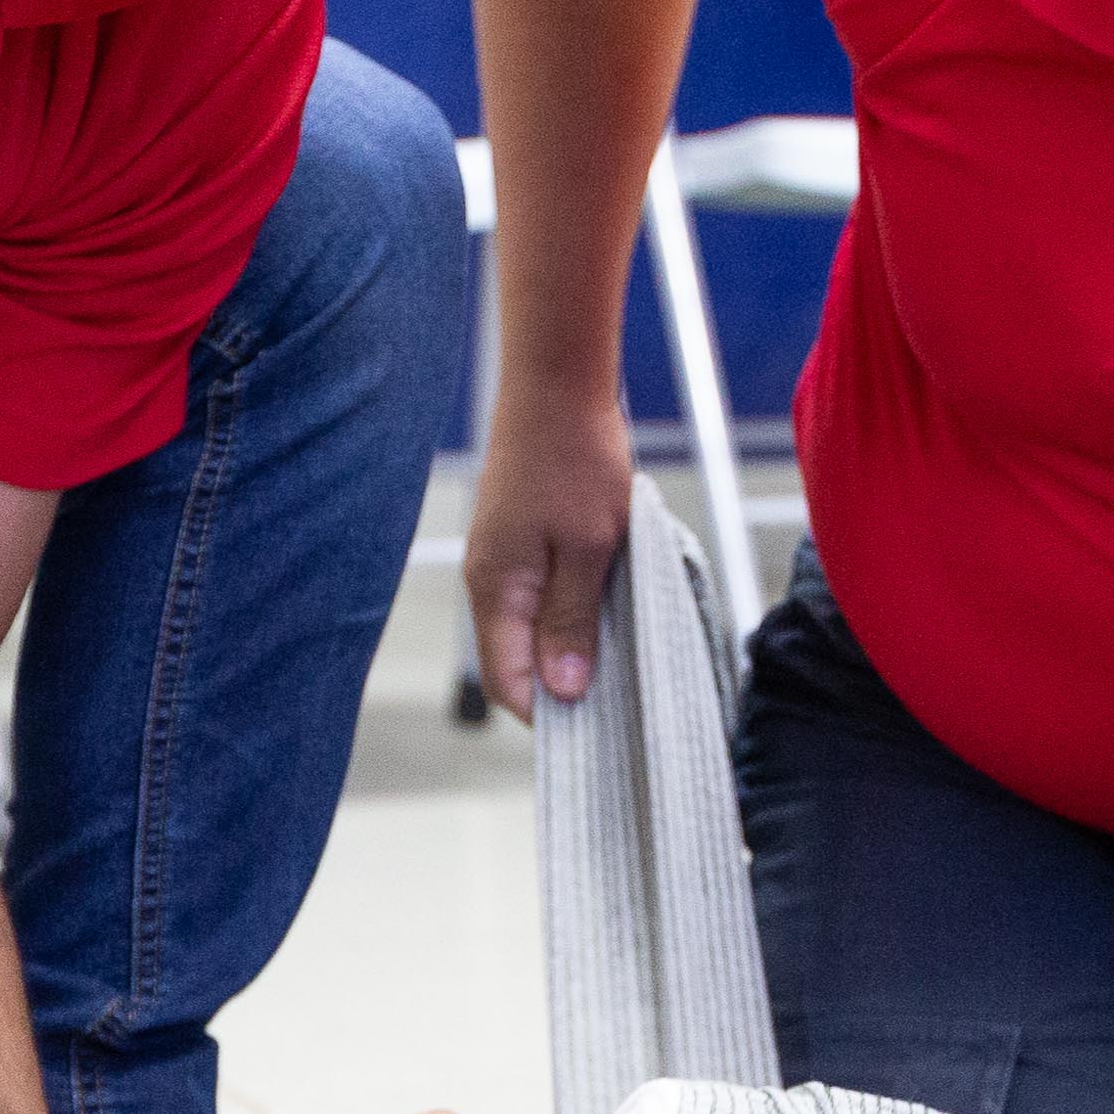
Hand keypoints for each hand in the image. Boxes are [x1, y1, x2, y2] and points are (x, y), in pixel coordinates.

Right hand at [461, 387, 634, 722]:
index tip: (599, 728)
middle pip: (517, 663)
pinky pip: (541, 600)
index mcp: (496, 590)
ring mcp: (503, 563)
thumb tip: (563, 693)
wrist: (557, 385)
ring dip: (572, 648)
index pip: (509, 683)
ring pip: (532, 631)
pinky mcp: (521, 544)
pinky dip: (573, 615)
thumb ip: (572, 621)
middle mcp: (490, 582)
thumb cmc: (575, 458)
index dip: (550, 715)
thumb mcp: (589, 547)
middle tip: (621, 698)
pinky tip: (610, 612)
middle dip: (564, 687)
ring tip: (622, 656)